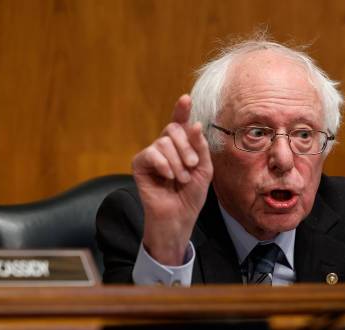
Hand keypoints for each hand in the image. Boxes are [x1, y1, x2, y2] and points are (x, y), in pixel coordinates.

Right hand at [132, 94, 212, 264]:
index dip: (181, 110)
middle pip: (173, 129)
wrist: (179, 216)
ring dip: (177, 162)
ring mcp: (151, 155)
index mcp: (181, 146)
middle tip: (192, 166)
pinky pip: (151, 153)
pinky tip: (168, 177)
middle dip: (186, 147)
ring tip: (181, 179)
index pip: (180, 123)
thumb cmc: (191, 195)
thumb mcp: (204, 169)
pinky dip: (164, 165)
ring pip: (164, 142)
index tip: (186, 98)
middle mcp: (165, 147)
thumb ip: (200, 147)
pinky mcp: (140, 165)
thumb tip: (195, 124)